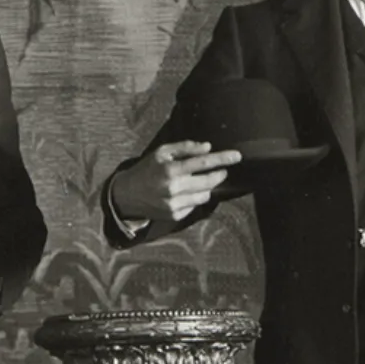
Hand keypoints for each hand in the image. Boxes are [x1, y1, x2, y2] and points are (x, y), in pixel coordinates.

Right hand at [111, 140, 241, 222]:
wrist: (127, 195)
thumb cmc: (146, 169)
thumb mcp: (161, 152)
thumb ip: (185, 148)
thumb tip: (207, 147)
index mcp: (170, 169)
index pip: (203, 163)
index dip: (222, 159)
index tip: (237, 156)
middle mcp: (174, 188)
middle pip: (209, 182)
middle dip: (219, 175)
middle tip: (222, 170)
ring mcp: (175, 204)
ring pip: (205, 195)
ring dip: (207, 187)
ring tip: (198, 181)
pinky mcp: (175, 216)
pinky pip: (195, 205)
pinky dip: (195, 197)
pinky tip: (185, 193)